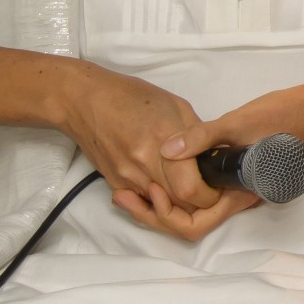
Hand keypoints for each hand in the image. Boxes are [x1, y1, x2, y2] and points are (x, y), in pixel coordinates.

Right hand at [56, 64, 221, 229]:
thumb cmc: (134, 97)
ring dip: (179, 202)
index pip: (190, 189)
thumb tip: (217, 157)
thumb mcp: (177, 107)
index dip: (210, 195)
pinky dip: (159, 197)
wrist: (85, 101)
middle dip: (199, 203)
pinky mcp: (115, 183)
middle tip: (209, 188)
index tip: (218, 186)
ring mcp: (126, 178)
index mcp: (163, 141)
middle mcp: (143, 165)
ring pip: (160, 206)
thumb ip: (198, 136)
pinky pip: (143, 200)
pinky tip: (166, 182)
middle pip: (177, 204)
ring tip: (190, 184)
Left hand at [131, 85, 303, 241]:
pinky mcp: (227, 174)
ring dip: (157, 203)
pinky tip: (151, 173)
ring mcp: (230, 187)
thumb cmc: (281, 116)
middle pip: (187, 222)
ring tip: (128, 188)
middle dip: (153, 214)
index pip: (196, 224)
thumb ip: (203, 136)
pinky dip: (170, 188)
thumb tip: (166, 149)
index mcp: (239, 193)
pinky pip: (194, 192)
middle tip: (123, 195)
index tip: (149, 191)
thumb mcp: (240, 123)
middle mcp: (233, 197)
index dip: (167, 215)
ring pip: (188, 209)